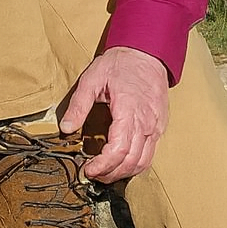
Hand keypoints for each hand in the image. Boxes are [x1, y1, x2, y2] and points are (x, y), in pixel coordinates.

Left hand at [60, 46, 168, 184]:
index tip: (87, 170)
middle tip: (92, 174)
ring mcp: (156, 126)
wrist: (147, 53)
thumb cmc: (120, 64)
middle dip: (110, 174)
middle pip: (131, 162)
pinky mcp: (160, 127)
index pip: (118, 150)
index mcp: (129, 111)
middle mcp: (146, 123)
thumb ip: (78, 105)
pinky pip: (150, 154)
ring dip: (123, 173)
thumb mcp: (92, 79)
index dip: (102, 166)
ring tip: (104, 173)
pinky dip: (136, 164)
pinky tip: (121, 163)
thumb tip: (66, 128)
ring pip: (143, 162)